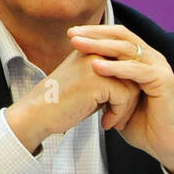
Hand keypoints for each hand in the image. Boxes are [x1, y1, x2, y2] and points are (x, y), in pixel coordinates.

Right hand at [5, 50, 140, 152]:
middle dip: (131, 97)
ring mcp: (96, 63)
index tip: (119, 107)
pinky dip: (118, 114)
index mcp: (90, 48)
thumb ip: (107, 77)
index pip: (124, 61)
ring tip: (114, 122)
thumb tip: (136, 83)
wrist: (37, 115)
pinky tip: (106, 124)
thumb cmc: (61, 104)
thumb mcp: (86, 84)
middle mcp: (94, 50)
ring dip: (126, 108)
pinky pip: (124, 97)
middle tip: (121, 117)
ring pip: (132, 85)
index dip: (127, 84)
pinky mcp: (97, 80)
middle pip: (132, 72)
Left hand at [68, 25, 173, 173]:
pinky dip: (115, 68)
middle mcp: (152, 58)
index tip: (71, 35)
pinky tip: (96, 67)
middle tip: (71, 35)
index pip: (117, 37)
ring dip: (100, 46)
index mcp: (142, 60)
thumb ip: (105, 86)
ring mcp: (159, 67)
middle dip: (94, 34)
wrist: (169, 146)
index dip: (94, 33)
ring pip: (126, 49)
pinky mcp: (163, 80)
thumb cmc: (145, 126)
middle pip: (120, 37)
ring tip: (79, 45)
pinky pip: (136, 70)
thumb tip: (80, 78)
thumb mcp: (118, 101)